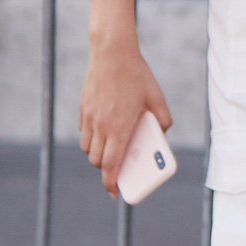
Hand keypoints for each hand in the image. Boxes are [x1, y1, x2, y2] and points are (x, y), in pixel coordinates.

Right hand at [78, 36, 172, 197]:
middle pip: (97, 161)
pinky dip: (92, 138)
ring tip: (111, 150)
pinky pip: (84, 133)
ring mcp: (89, 118)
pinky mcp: (82, 109)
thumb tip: (162, 134)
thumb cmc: (137, 75)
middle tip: (116, 170)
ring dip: (98, 154)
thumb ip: (163, 119)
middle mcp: (101, 126)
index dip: (111, 182)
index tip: (114, 193)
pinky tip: (105, 130)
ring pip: (88, 149)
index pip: (111, 164)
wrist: (111, 52)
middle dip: (106, 170)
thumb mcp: (157, 97)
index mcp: (120, 127)